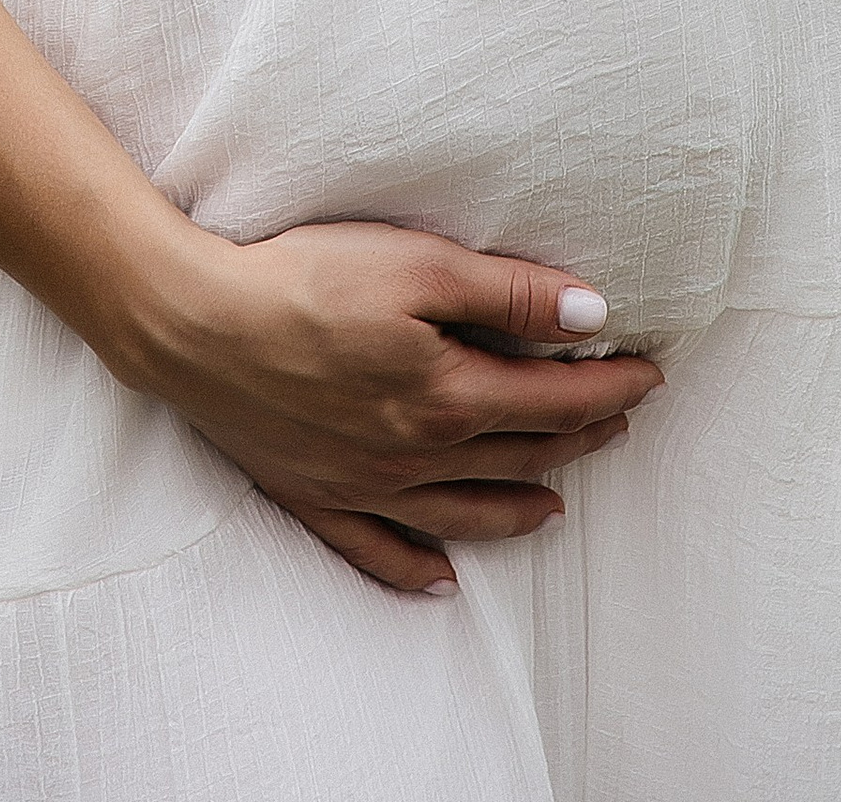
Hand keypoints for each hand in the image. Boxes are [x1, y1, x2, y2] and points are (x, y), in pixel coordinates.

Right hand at [109, 217, 661, 595]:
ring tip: (558, 502)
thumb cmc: (303, 279)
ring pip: (464, 512)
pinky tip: (443, 576)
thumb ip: (507, 295)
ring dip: (519, 505)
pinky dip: (418, 567)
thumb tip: (592, 317)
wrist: (193, 324)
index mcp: (447, 396)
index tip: (648, 373)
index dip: (608, 387)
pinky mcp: (315, 495)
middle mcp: (414, 455)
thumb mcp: (415, 264)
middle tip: (618, 421)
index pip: (553, 401)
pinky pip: (379, 552)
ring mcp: (364, 486)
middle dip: (577, 437)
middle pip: (517, 455)